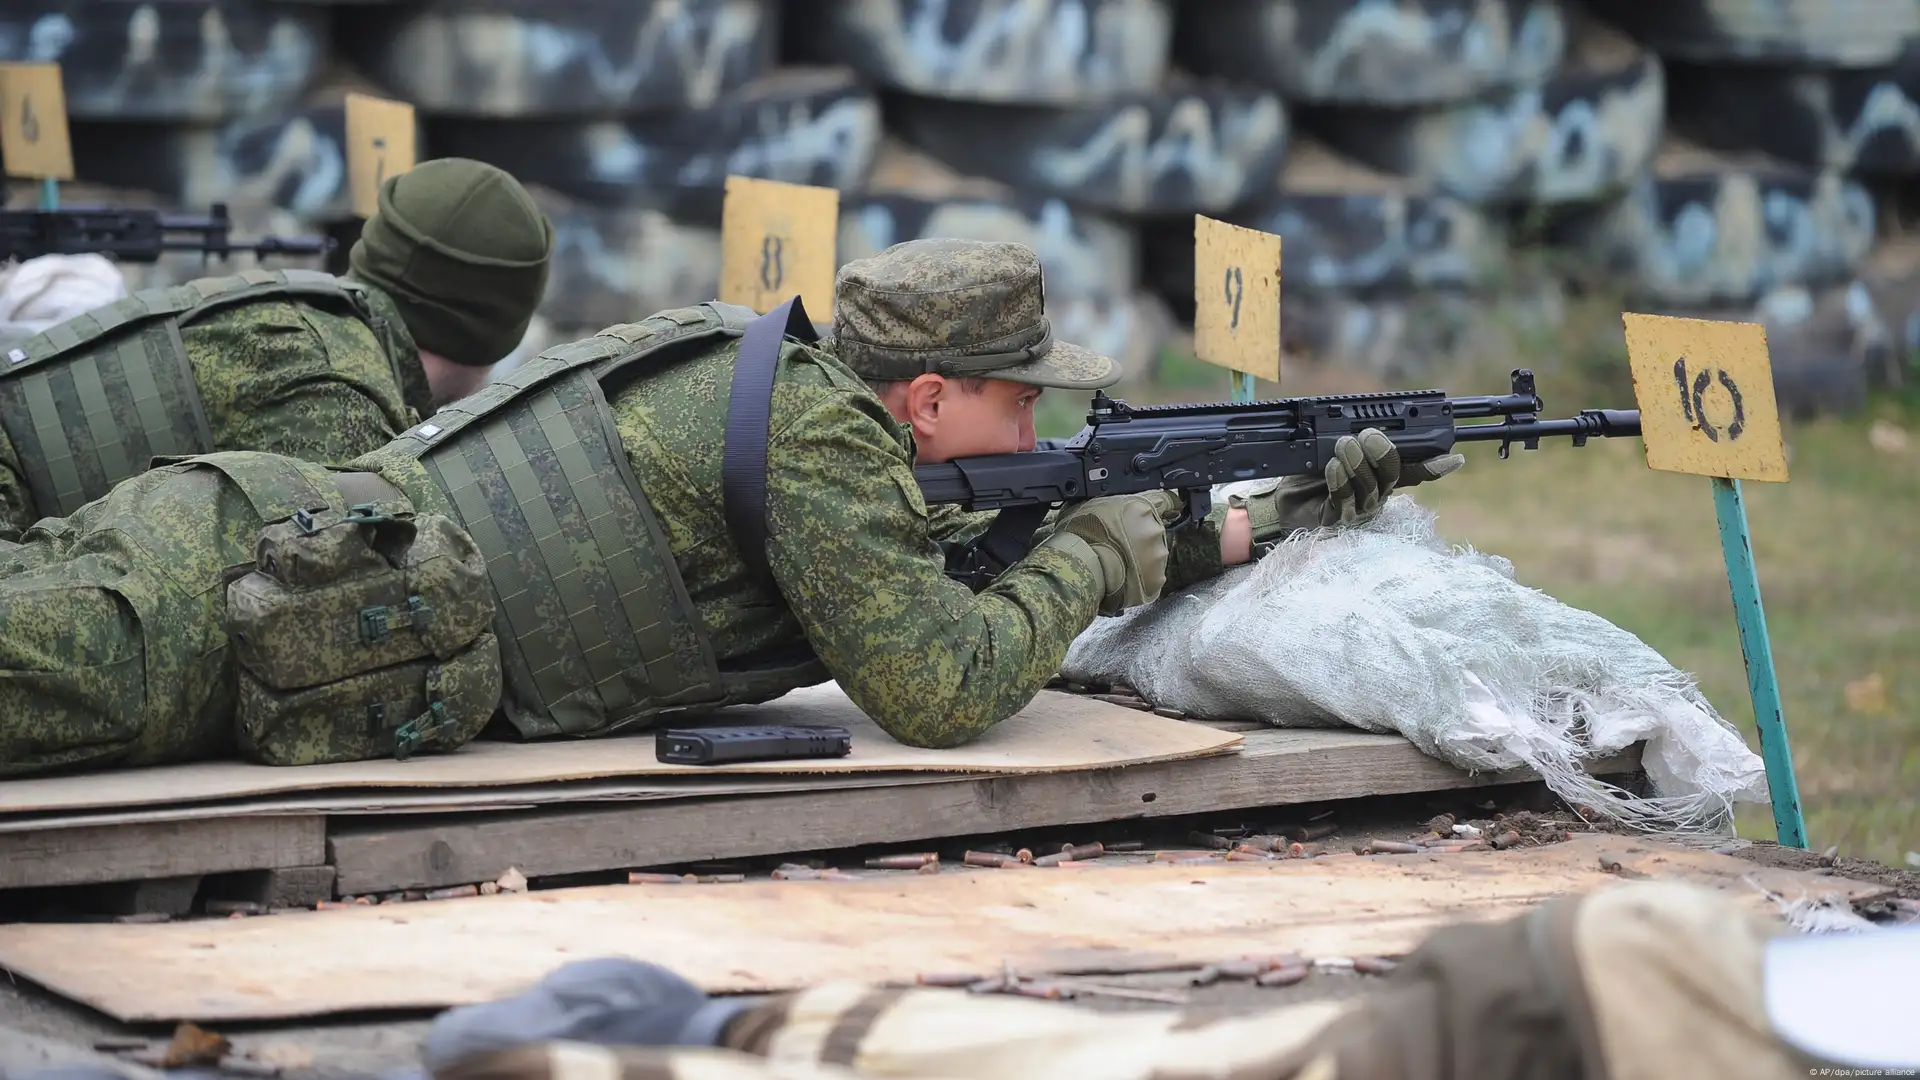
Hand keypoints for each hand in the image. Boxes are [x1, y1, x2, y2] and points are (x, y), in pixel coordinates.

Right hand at [1041, 490, 1179, 614]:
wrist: (1080, 567)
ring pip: (1152, 555)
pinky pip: (1150, 577)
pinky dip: (1139, 578)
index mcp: (1142, 507)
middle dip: (1139, 537)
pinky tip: (1121, 577)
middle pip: (1153, 531)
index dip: (1168, 505)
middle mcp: (1154, 530)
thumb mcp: (1091, 504)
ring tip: (1115, 563)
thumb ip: (1111, 503)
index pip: (1167, 501)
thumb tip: (1111, 504)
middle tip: (1118, 544)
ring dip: (1139, 558)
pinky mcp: (1155, 580)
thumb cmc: (1081, 535)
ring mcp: (1157, 556)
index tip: (1172, 508)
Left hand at [1321, 429, 1464, 525]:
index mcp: (1381, 475)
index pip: (1415, 470)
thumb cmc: (1310, 474)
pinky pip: (1345, 498)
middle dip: (1384, 451)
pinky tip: (1332, 467)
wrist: (1284, 502)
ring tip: (1342, 445)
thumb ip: (1355, 438)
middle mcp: (1377, 493)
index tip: (1454, 458)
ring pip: (1371, 486)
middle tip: (1367, 436)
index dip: (1435, 465)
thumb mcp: (1332, 449)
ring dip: (1357, 462)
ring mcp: (1360, 509)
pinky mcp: (1340, 519)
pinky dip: (1339, 479)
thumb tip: (1372, 424)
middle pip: (1395, 474)